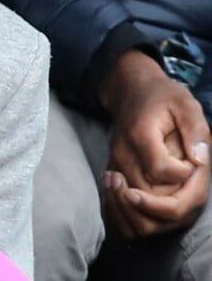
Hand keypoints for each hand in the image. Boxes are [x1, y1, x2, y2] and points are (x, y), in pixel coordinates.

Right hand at [100, 49, 210, 236]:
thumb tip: (200, 160)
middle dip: (173, 202)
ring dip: (157, 216)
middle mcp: (123, 154)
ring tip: (174, 201)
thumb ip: (196, 128)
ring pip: (131, 210)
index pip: (161, 170)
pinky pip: (119, 212)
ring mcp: (116, 166)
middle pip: (145, 197)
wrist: (130, 92)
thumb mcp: (185, 103)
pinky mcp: (114, 175)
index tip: (192, 161)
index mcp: (141, 135)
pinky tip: (155, 212)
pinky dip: (137, 220)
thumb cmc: (162, 97)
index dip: (183, 173)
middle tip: (188, 185)